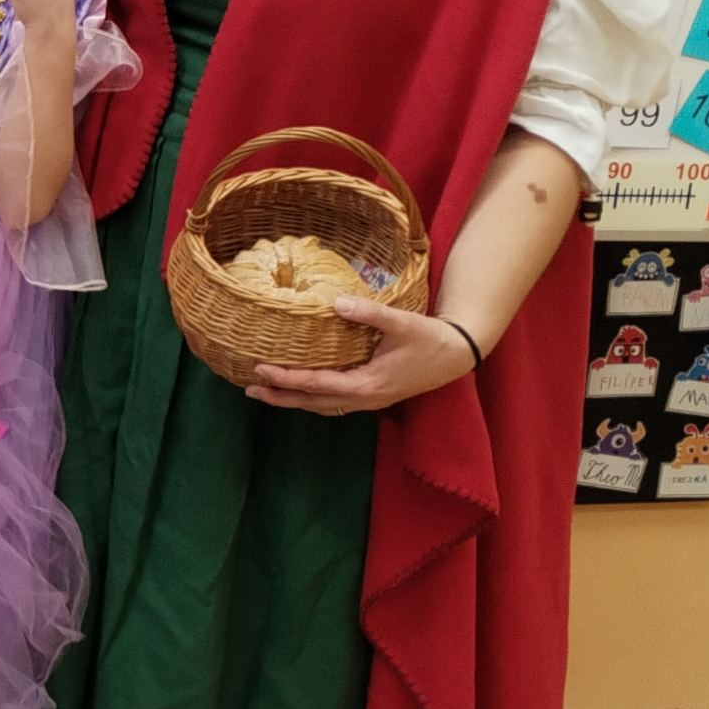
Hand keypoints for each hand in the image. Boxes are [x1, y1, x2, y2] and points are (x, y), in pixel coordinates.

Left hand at [247, 296, 480, 414]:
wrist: (458, 355)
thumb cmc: (431, 338)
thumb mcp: (401, 322)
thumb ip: (369, 313)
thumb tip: (337, 303)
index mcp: (366, 384)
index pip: (316, 385)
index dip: (286, 379)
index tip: (260, 371)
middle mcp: (364, 398)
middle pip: (313, 403)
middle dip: (281, 398)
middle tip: (250, 390)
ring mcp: (369, 400)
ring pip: (322, 406)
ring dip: (294, 400)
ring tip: (266, 392)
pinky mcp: (373, 396)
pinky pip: (334, 402)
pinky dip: (312, 398)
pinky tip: (301, 389)